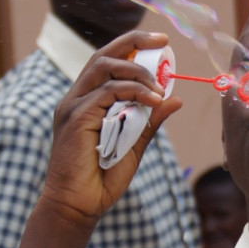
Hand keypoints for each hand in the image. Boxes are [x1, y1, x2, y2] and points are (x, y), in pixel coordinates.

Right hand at [41, 31, 181, 224]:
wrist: (79, 205)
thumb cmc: (102, 178)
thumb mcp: (135, 144)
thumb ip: (150, 120)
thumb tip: (175, 99)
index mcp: (87, 100)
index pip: (107, 61)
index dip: (132, 45)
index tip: (161, 41)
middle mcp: (77, 97)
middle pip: (104, 55)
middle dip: (134, 41)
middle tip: (163, 42)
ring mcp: (73, 105)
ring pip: (105, 68)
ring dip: (138, 71)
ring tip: (160, 85)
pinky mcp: (76, 117)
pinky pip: (108, 92)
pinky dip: (134, 91)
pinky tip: (153, 99)